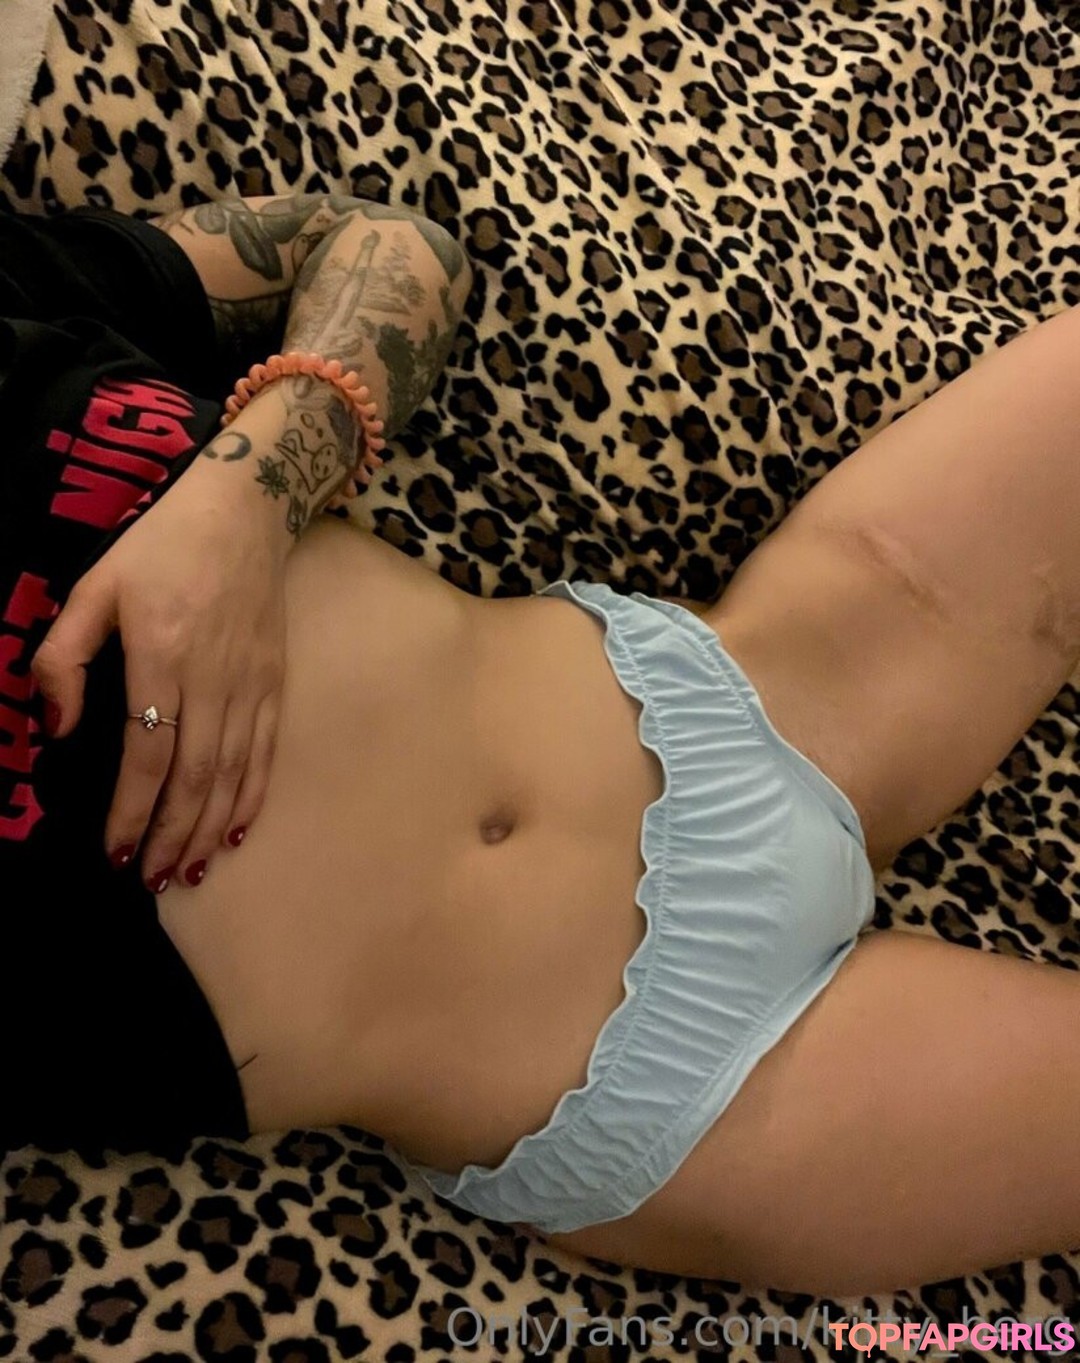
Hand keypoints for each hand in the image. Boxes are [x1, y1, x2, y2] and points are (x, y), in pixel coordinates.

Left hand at [31, 472, 287, 890]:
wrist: (247, 510)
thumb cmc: (162, 546)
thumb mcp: (94, 587)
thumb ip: (64, 658)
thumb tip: (57, 730)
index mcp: (164, 655)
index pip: (148, 755)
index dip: (132, 812)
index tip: (116, 853)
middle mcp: (214, 679)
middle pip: (195, 778)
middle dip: (174, 838)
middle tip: (154, 882)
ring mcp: (251, 684)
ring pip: (233, 775)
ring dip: (211, 830)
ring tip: (191, 872)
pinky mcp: (274, 683)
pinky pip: (266, 753)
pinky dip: (252, 798)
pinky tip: (238, 832)